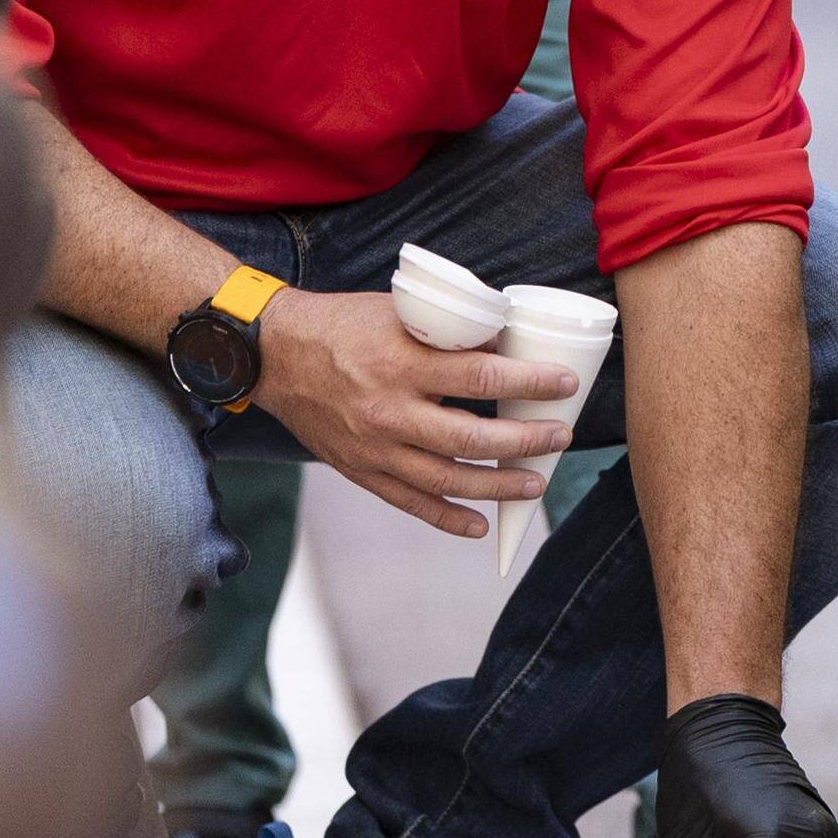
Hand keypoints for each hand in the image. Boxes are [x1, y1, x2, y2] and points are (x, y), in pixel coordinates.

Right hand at [244, 286, 582, 536]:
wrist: (274, 354)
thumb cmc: (342, 325)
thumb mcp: (398, 311)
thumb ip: (448, 330)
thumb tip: (505, 340)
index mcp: (402, 362)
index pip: (482, 377)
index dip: (530, 382)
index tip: (563, 384)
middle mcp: (388, 410)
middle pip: (472, 437)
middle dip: (525, 441)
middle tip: (560, 436)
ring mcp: (373, 446)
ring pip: (446, 479)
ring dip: (497, 486)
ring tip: (535, 482)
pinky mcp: (359, 469)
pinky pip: (409, 502)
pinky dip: (446, 518)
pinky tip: (479, 525)